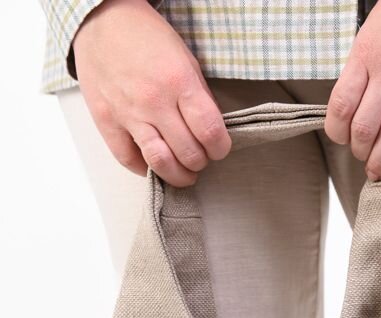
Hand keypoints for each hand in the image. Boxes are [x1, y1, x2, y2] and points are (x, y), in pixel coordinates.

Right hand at [72, 0, 231, 186]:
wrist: (101, 20)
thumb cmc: (146, 36)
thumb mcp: (185, 59)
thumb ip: (199, 97)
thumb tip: (209, 130)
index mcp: (178, 82)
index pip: (210, 132)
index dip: (220, 148)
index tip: (219, 149)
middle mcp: (154, 102)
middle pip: (188, 153)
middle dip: (200, 162)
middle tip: (200, 158)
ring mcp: (128, 114)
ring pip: (160, 163)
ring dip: (178, 175)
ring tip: (183, 173)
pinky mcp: (107, 122)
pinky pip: (128, 159)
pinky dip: (146, 169)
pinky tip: (155, 165)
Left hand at [324, 0, 380, 179]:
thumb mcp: (372, 32)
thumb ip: (361, 67)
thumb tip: (351, 105)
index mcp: (366, 56)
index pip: (340, 107)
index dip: (336, 133)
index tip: (341, 140)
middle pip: (365, 127)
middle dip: (360, 152)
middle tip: (363, 159)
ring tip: (380, 171)